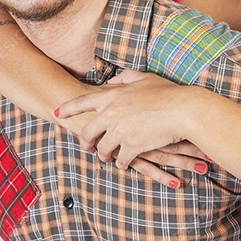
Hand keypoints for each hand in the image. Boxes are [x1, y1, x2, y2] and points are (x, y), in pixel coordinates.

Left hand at [57, 71, 205, 174]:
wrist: (183, 110)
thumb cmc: (167, 93)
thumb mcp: (143, 78)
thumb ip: (125, 78)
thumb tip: (114, 80)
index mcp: (112, 96)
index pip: (82, 102)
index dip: (68, 108)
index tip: (58, 113)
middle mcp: (111, 114)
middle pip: (87, 132)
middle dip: (85, 142)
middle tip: (87, 148)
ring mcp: (120, 131)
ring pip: (103, 149)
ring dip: (104, 155)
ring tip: (106, 157)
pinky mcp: (132, 146)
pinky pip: (120, 159)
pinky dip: (121, 162)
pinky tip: (123, 162)